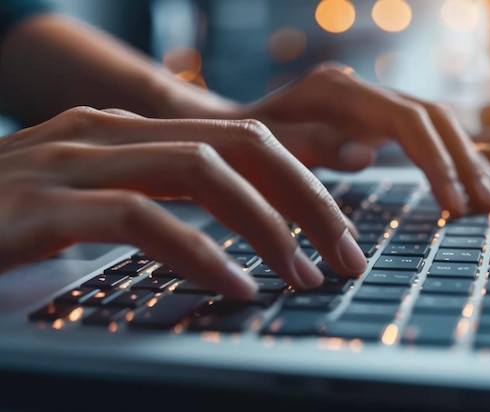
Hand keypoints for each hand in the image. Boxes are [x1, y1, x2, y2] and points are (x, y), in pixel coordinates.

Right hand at [0, 107, 366, 298]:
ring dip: (267, 227)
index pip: (243, 140)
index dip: (302, 182)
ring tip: (304, 275)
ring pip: (202, 173)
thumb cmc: (7, 223)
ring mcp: (71, 162)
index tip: (338, 232)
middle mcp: (107, 133)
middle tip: (344, 255)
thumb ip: (159, 199)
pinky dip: (198, 253)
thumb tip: (232, 235)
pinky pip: (142, 219)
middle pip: (240, 148)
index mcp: (128, 131)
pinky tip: (234, 287)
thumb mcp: (97, 199)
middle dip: (306, 201)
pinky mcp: (41, 206)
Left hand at [237, 63, 489, 215]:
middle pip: (432, 117)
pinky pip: (420, 135)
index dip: (436, 161)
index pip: (406, 120)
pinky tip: (464, 184)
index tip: (453, 205)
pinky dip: (446, 160)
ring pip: (434, 124)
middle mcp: (360, 88)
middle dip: (464, 161)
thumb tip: (367, 154)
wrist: (230, 127)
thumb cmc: (241, 143)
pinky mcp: (372, 119)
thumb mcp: (266, 148)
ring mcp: (368, 102)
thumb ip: (312, 146)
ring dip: (465, 160)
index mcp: (337, 91)